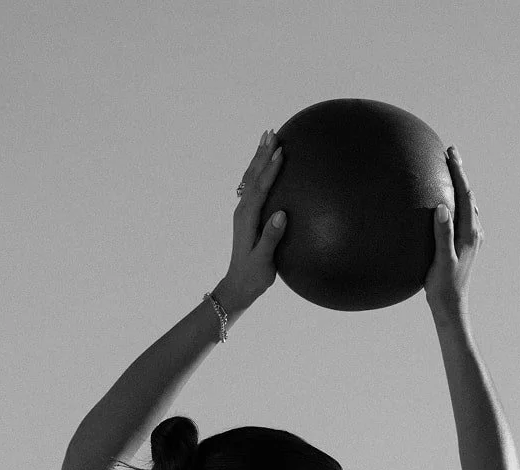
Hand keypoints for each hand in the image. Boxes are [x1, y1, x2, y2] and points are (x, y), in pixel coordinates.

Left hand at [217, 129, 287, 312]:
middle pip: (252, 176)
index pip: (259, 188)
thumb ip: (271, 237)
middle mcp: (242, 210)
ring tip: (267, 138)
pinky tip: (264, 164)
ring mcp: (243, 212)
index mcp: (247, 218)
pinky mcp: (247, 215)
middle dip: (262, 153)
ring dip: (258, 157)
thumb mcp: (264, 260)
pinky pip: (252, 186)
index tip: (280, 152)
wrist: (238, 286)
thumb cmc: (254, 276)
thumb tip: (281, 214)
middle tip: (272, 132)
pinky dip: (258, 170)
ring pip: (250, 178)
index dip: (270, 169)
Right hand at [424, 145, 483, 322]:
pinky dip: (458, 201)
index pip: (465, 194)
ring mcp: (472, 238)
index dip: (458, 172)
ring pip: (468, 204)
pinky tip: (448, 202)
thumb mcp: (442, 261)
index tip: (451, 153)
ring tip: (450, 171)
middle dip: (460, 173)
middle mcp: (474, 232)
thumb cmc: (443, 286)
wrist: (452, 306)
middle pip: (469, 195)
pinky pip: (463, 215)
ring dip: (460, 186)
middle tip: (450, 153)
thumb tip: (442, 208)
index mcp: (469, 232)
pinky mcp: (466, 245)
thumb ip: (442, 235)